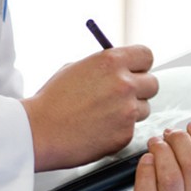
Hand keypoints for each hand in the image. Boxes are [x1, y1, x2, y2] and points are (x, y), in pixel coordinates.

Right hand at [21, 46, 158, 171]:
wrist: (38, 131)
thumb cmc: (52, 101)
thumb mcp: (77, 68)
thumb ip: (104, 67)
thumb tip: (122, 67)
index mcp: (111, 62)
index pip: (146, 55)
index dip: (141, 65)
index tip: (136, 71)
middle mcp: (124, 84)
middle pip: (153, 84)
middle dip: (140, 89)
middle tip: (123, 96)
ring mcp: (127, 110)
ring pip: (144, 109)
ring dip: (130, 112)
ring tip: (104, 116)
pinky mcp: (125, 134)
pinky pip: (131, 129)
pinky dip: (119, 131)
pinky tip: (98, 130)